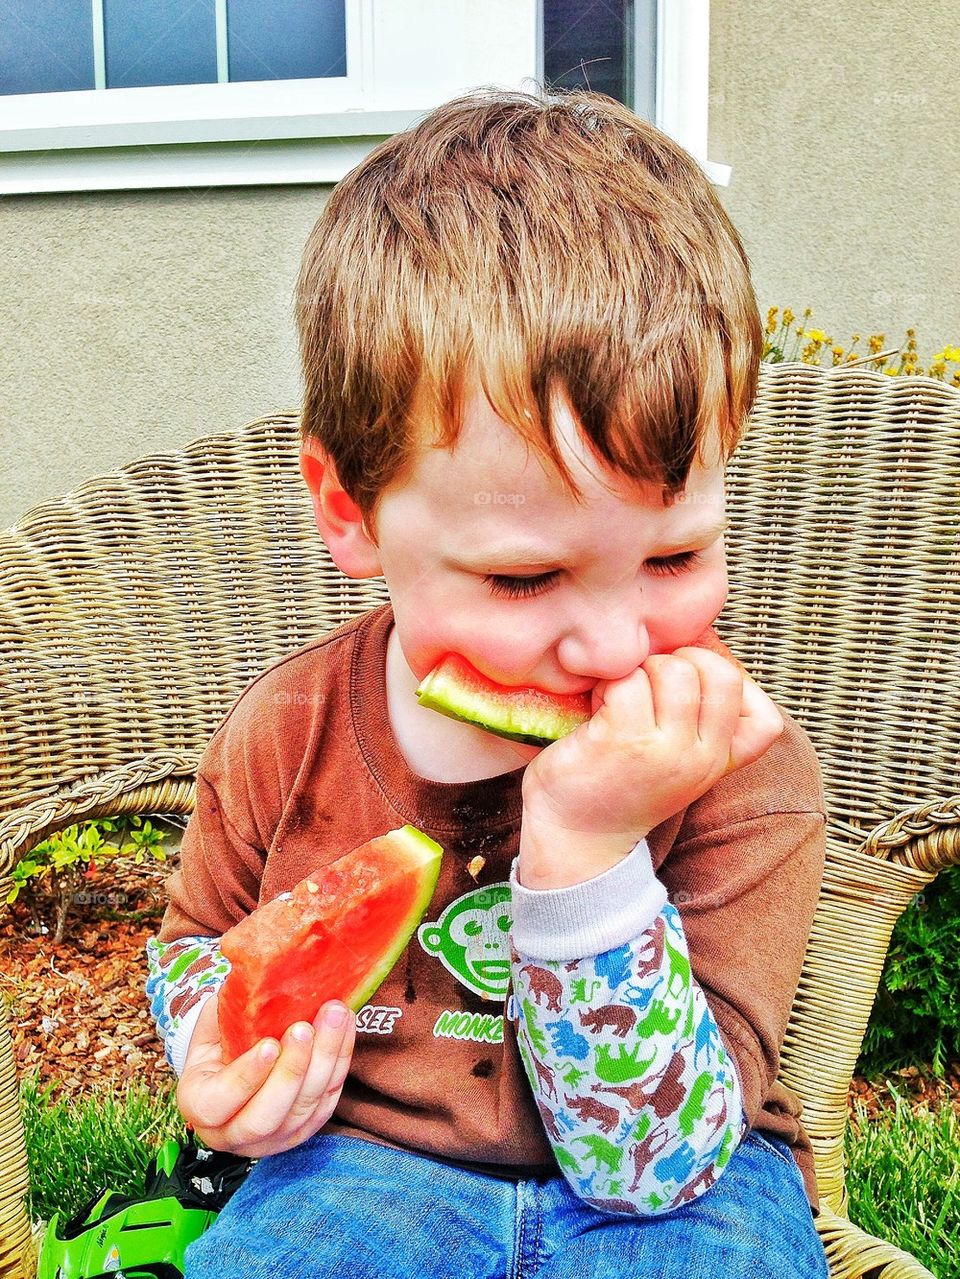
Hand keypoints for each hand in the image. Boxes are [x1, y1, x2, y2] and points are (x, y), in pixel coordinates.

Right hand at [177, 991, 355, 1157]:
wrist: (239, 1070)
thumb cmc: (221, 1044)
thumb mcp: (211, 1028)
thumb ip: (225, 1011)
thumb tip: (252, 974)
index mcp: (200, 1107)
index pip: (220, 1102)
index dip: (246, 1076)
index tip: (269, 1043)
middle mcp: (234, 1134)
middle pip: (267, 1115)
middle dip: (292, 1070)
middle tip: (305, 1027)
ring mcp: (274, 1139)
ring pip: (304, 1109)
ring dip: (324, 1060)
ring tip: (334, 1016)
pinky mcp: (306, 1129)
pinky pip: (328, 1101)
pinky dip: (340, 1062)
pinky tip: (345, 1026)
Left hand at [518, 647, 783, 887]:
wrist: (573, 837)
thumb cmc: (619, 785)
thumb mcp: (678, 762)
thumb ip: (699, 721)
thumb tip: (699, 643)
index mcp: (718, 762)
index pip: (765, 718)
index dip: (729, 684)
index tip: (688, 688)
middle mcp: (700, 758)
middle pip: (720, 674)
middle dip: (680, 662)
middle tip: (647, 684)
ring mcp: (664, 751)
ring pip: (673, 671)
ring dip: (640, 670)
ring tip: (619, 695)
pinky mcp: (623, 741)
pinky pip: (628, 681)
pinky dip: (608, 682)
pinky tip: (596, 706)